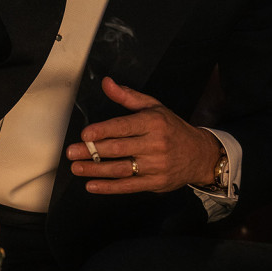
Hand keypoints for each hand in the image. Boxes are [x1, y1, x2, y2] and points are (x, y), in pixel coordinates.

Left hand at [65, 77, 221, 193]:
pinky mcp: (155, 183)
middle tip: (72, 152)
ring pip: (121, 169)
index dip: (103, 131)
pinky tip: (92, 185)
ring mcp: (156, 166)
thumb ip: (127, 96)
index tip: (85, 134)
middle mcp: (155, 144)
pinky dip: (108, 187)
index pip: (124, 126)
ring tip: (76, 168)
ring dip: (95, 170)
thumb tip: (107, 83)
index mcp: (154, 122)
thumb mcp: (154, 107)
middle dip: (92, 151)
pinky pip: (128, 186)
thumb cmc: (172, 128)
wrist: (200, 155)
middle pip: (119, 149)